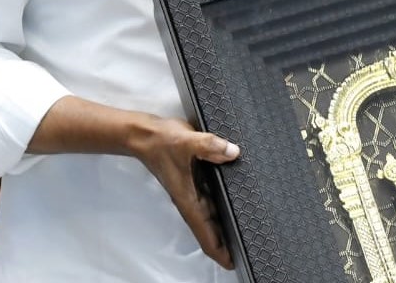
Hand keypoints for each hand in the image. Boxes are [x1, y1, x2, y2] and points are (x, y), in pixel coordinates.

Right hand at [127, 116, 240, 268]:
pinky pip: (213, 196)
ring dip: (226, 223)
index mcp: (188, 200)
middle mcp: (191, 199)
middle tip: (251, 245)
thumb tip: (233, 152)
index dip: (219, 251)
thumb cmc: (161, 142)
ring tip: (249, 228)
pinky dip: (224, 203)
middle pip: (212, 228)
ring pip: (213, 214)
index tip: (233, 262)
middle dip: (228, 241)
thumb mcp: (186, 142)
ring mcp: (193, 190)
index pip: (205, 234)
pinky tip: (240, 199)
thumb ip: (210, 146)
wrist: (144, 134)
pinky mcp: (195, 179)